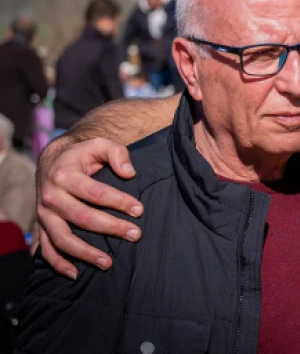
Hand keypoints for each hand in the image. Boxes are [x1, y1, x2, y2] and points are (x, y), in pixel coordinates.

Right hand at [36, 137, 141, 278]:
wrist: (53, 161)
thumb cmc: (82, 155)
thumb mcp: (99, 144)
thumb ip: (117, 153)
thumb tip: (129, 173)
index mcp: (65, 175)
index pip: (96, 193)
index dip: (119, 202)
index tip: (140, 210)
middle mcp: (51, 196)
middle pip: (83, 217)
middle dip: (111, 228)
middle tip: (136, 235)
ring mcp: (44, 214)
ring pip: (63, 238)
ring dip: (86, 253)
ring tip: (109, 263)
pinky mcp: (41, 226)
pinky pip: (47, 249)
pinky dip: (58, 263)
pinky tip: (75, 273)